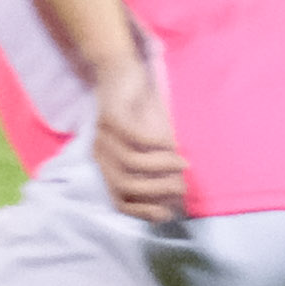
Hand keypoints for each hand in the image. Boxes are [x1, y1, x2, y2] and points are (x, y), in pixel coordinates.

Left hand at [87, 52, 189, 222]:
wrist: (122, 71)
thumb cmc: (141, 111)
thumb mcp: (153, 145)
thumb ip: (162, 168)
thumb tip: (179, 197)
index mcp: (108, 165)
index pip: (119, 200)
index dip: (143, 212)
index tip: (167, 214)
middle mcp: (101, 154)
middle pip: (124, 186)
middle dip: (156, 192)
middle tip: (182, 187)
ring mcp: (104, 135)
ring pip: (129, 164)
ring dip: (160, 168)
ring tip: (182, 165)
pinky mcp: (111, 115)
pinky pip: (133, 137)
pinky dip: (155, 145)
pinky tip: (172, 145)